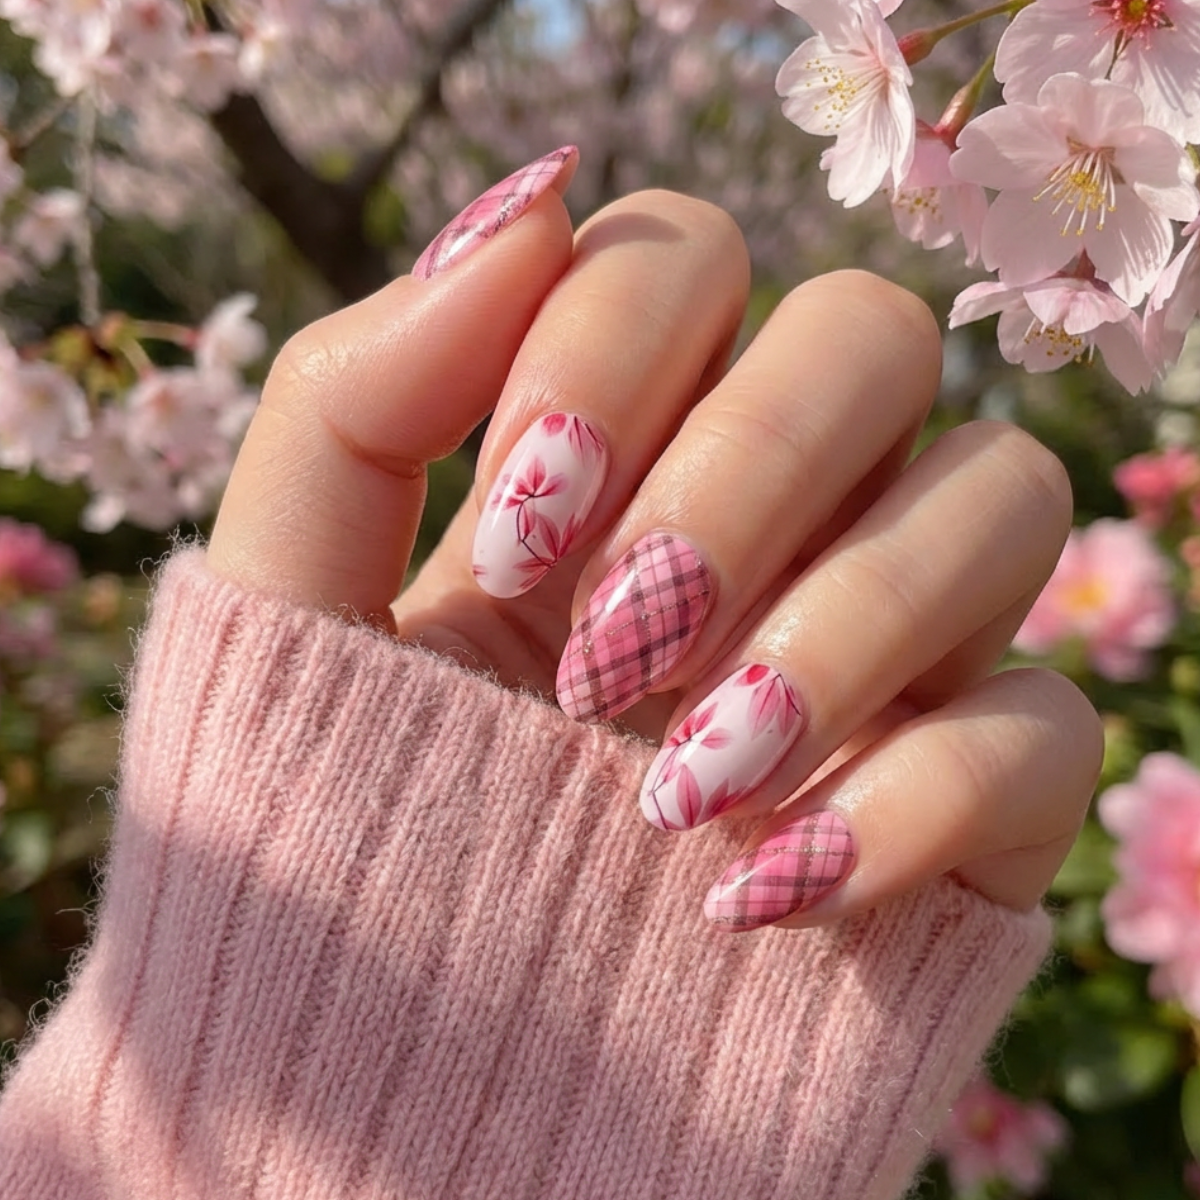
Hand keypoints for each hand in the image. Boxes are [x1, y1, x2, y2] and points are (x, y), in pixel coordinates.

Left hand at [208, 150, 1101, 929]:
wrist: (413, 1088)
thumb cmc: (341, 837)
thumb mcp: (288, 610)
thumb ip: (355, 399)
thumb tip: (529, 196)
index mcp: (613, 451)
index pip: (685, 254)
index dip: (615, 351)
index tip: (520, 531)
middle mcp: (771, 515)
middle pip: (870, 332)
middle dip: (745, 472)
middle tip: (607, 660)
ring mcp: (889, 646)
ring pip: (1001, 491)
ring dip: (847, 624)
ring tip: (679, 786)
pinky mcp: (971, 797)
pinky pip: (1045, 722)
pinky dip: (917, 798)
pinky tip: (761, 895)